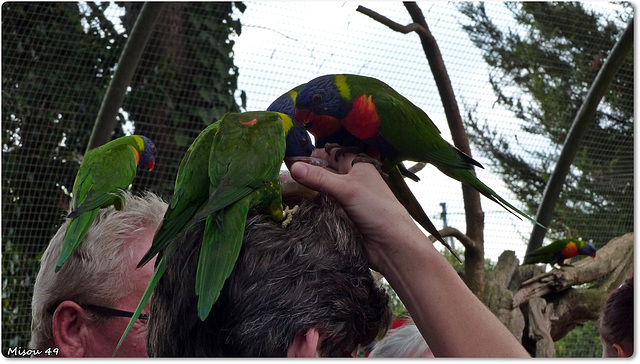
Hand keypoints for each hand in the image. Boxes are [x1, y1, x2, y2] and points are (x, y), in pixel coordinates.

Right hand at [289, 148, 424, 272]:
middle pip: (324, 171)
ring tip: (285, 190)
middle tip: (283, 175)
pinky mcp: (340, 217)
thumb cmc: (376, 209)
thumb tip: (293, 166)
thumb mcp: (346, 188)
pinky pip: (322, 208)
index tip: (293, 158)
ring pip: (321, 190)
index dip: (314, 154)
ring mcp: (345, 200)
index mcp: (357, 166)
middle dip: (307, 173)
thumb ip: (319, 177)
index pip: (332, 153)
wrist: (390, 245)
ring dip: (307, 190)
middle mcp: (351, 180)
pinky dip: (312, 207)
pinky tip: (297, 207)